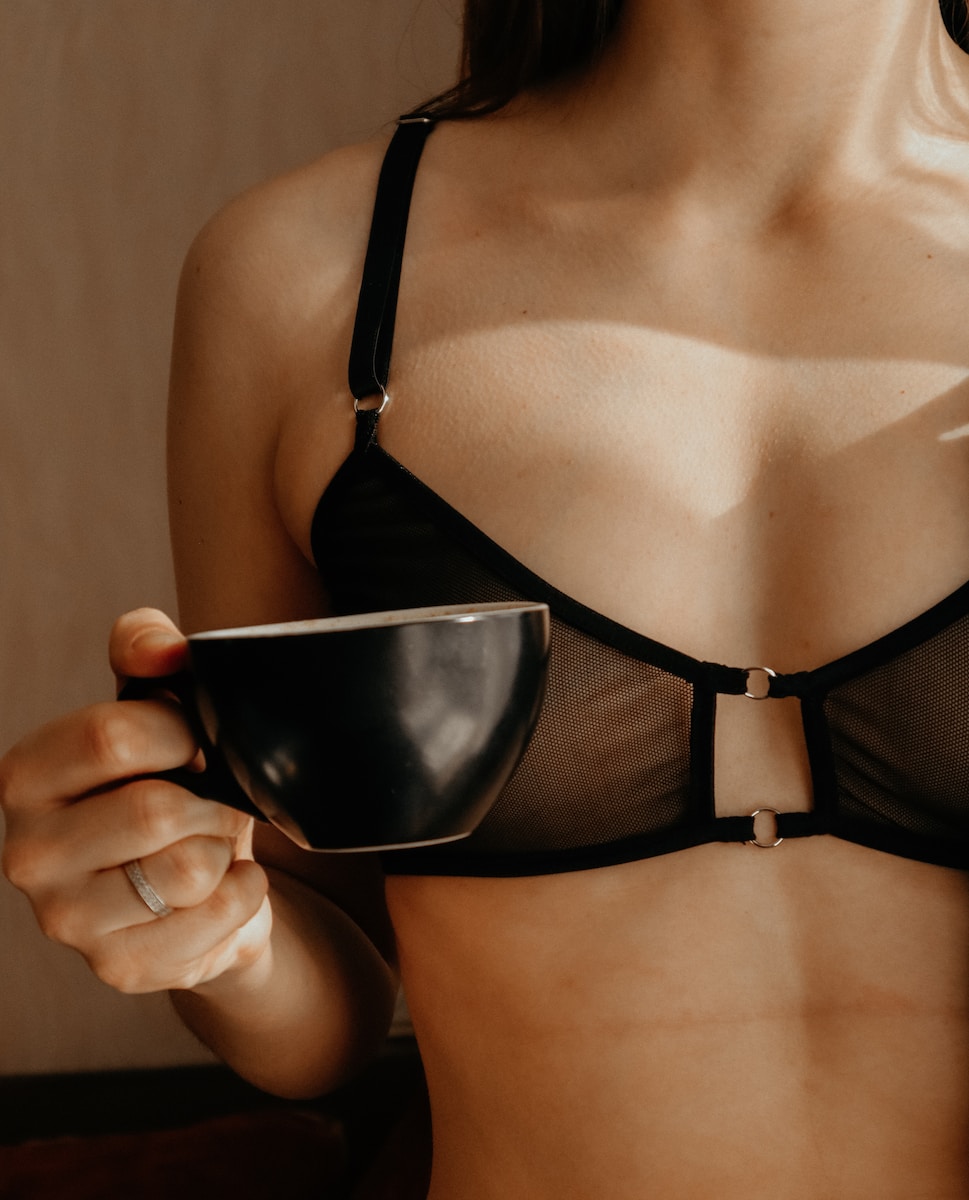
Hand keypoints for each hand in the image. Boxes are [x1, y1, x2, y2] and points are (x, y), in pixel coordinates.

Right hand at [0, 608, 270, 993]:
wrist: (195, 883)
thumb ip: (147, 651)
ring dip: (223, 845)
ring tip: (209, 839)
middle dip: (209, 797)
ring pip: (188, 870)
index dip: (179, 731)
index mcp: (26, 776)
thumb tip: (162, 648)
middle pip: (153, 811)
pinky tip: (224, 884)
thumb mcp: (155, 706)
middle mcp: (28, 853)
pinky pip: (217, 916)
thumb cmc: (168, 780)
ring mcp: (68, 920)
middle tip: (212, 796)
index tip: (196, 740)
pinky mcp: (120, 967)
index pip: (110, 737)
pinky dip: (244, 891)